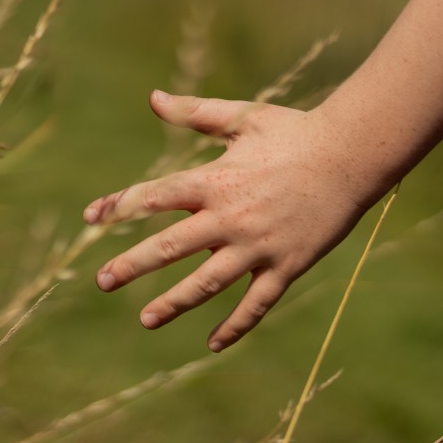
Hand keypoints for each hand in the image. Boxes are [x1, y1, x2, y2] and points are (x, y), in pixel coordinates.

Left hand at [83, 90, 384, 351]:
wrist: (353, 156)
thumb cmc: (294, 132)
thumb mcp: (242, 118)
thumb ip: (195, 114)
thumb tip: (153, 98)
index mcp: (215, 180)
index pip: (154, 197)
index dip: (119, 207)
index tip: (90, 218)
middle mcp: (231, 218)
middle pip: (170, 247)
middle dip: (132, 265)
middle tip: (102, 281)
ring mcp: (259, 246)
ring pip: (207, 283)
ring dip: (174, 302)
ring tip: (145, 320)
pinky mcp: (287, 266)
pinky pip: (256, 304)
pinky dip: (235, 326)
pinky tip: (212, 344)